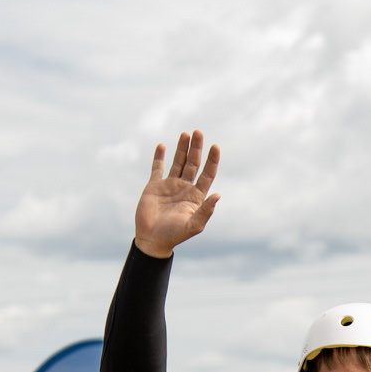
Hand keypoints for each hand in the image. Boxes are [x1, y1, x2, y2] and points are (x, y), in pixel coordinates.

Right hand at [134, 130, 220, 258]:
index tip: (215, 146)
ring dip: (182, 148)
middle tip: (198, 132)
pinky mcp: (154, 185)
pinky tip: (162, 145)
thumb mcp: (193, 225)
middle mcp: (184, 188)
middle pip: (193, 163)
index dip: (212, 160)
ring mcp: (169, 185)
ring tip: (186, 134)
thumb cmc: (174, 235)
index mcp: (196, 196)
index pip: (207, 174)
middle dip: (196, 148)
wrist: (152, 240)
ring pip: (178, 162)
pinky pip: (157, 167)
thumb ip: (205, 211)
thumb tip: (218, 194)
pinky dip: (159, 156)